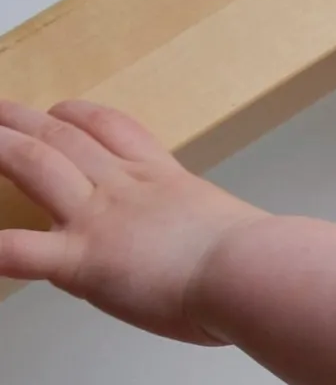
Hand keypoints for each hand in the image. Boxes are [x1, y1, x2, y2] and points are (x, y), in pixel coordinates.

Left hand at [0, 98, 267, 345]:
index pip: (115, 132)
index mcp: (166, 183)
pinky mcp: (84, 261)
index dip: (82, 117)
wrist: (252, 273)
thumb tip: (236, 262)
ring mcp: (100, 220)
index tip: (65, 111)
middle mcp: (126, 190)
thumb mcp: (243, 237)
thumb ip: (222, 241)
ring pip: (33, 165)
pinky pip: (20, 251)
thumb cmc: (261, 265)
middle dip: (24, 119)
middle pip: (64, 137)